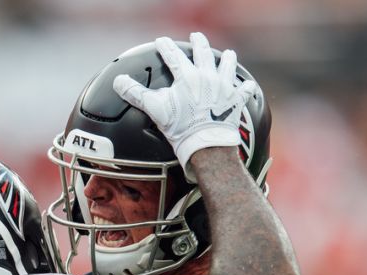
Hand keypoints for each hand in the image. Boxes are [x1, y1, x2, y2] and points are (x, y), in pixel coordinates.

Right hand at [112, 32, 257, 177]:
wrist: (207, 145)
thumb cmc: (181, 128)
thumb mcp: (155, 110)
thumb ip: (136, 94)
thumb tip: (118, 82)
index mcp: (187, 77)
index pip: (173, 56)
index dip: (166, 47)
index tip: (161, 41)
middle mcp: (208, 77)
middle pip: (203, 53)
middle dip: (199, 43)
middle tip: (196, 37)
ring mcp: (224, 88)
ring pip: (228, 66)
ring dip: (227, 59)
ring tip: (228, 54)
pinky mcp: (236, 102)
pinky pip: (244, 92)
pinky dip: (246, 88)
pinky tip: (247, 85)